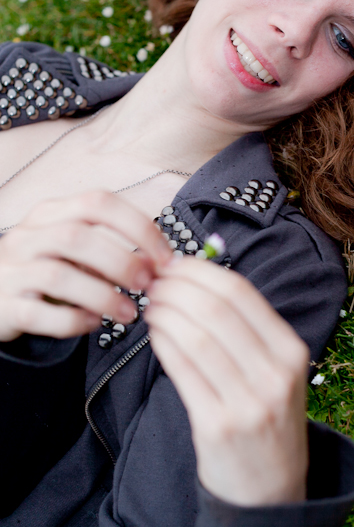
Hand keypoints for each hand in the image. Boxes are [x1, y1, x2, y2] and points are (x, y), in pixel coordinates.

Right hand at [0, 191, 172, 341]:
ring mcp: (11, 271)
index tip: (164, 256)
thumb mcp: (73, 249)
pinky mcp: (3, 307)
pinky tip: (94, 323)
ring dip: (103, 295)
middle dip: (121, 261)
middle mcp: (27, 236)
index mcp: (51, 213)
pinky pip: (38, 314)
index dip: (137, 227)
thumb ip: (111, 249)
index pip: (98, 203)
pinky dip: (73, 321)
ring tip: (129, 312)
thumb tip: (159, 262)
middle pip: (76, 236)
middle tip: (147, 284)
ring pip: (58, 276)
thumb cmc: (44, 269)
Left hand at [145, 257, 309, 506]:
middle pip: (216, 309)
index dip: (200, 271)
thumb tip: (194, 278)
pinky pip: (183, 371)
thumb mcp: (275, 371)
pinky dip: (163, 344)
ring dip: (165, 313)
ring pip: (196, 336)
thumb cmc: (265, 419)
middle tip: (154, 282)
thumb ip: (245, 330)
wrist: (270, 493)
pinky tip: (155, 334)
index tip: (174, 264)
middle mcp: (275, 374)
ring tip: (151, 306)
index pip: (241, 293)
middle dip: (177, 287)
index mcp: (292, 351)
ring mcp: (249, 402)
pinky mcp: (218, 427)